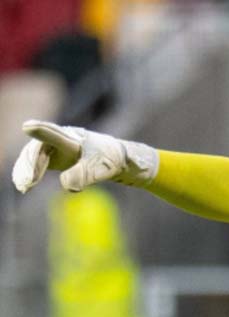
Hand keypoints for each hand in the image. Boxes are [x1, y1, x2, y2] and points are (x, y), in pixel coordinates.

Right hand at [12, 120, 157, 193]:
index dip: (41, 131)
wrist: (114, 157)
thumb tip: (66, 186)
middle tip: (27, 182)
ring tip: (25, 186)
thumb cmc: (107, 160)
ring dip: (27, 169)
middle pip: (38, 147)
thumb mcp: (98, 169)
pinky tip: (25, 186)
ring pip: (34, 155)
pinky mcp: (52, 156)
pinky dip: (30, 173)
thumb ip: (82, 175)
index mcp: (72, 138)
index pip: (54, 133)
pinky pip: (36, 163)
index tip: (28, 127)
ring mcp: (53, 146)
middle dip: (30, 163)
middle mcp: (58, 138)